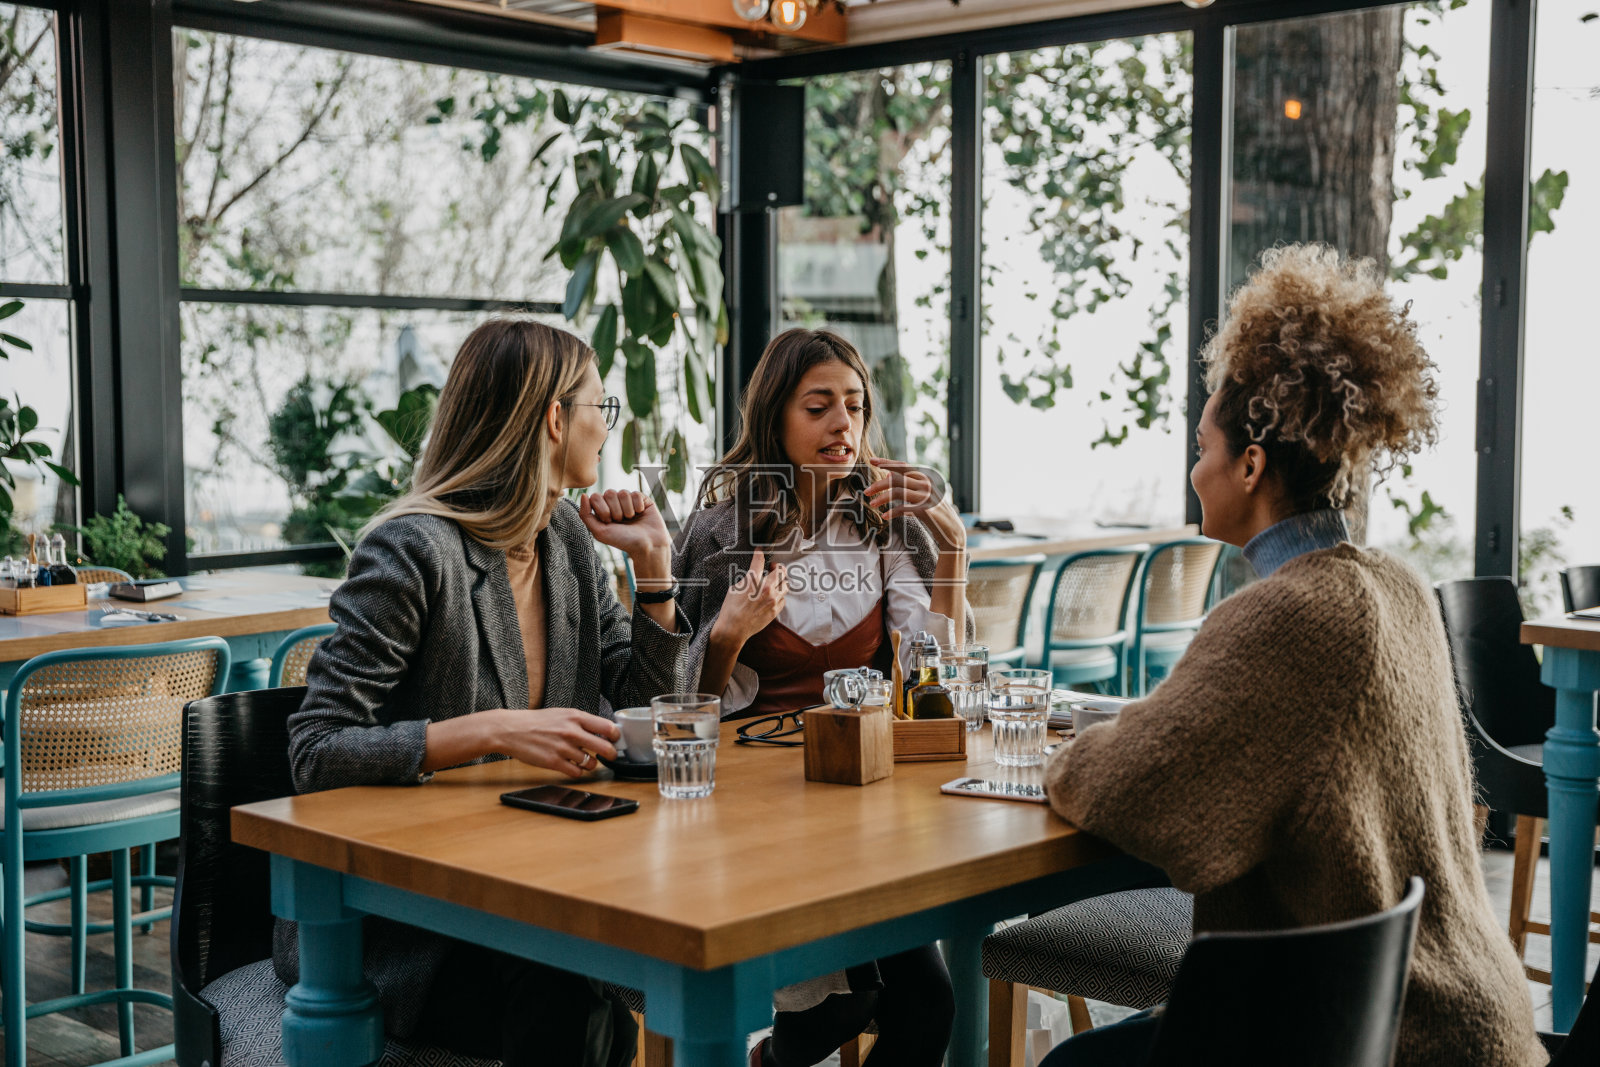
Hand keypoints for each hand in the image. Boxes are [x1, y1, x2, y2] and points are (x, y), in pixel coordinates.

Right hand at [488, 707, 619, 777]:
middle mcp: (571, 732)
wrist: (511, 729)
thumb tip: (602, 730)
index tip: (616, 740)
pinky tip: (574, 767)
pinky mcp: (554, 762)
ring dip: (592, 764)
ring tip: (587, 761)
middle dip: (610, 754)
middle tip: (609, 756)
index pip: (607, 727)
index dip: (615, 736)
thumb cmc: (536, 722)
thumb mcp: (561, 714)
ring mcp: (563, 748)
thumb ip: (581, 721)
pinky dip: (578, 772)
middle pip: (604, 748)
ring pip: (591, 763)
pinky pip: (576, 772)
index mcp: (575, 717)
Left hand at [578, 490, 670, 560]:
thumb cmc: (622, 541)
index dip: (602, 510)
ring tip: (631, 519)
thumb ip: (585, 515)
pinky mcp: (642, 499)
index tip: (609, 522)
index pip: (595, 497)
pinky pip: (636, 494)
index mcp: (603, 509)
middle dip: (615, 511)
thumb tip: (583, 495)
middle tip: (621, 522)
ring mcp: (628, 500)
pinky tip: (640, 514)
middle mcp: (615, 503)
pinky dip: (638, 506)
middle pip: (609, 493)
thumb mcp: (599, 532)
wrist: (647, 545)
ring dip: (627, 510)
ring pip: (623, 493)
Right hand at [712, 549, 786, 644]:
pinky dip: (780, 596)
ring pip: (785, 585)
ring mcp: (773, 600)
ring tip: (774, 583)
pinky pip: (783, 599)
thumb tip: (753, 577)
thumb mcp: (735, 588)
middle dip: (777, 567)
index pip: (759, 561)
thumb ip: (747, 580)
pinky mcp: (775, 610)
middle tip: (772, 568)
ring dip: (781, 582)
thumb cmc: (730, 609)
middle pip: (781, 572)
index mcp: (753, 580)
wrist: (734, 628)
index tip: (760, 551)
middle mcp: (766, 588)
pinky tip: (773, 597)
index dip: (760, 553)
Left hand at [864, 459, 965, 551]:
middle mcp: (925, 484)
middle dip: (878, 484)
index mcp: (924, 478)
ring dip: (882, 498)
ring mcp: (926, 496)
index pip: (902, 466)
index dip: (886, 462)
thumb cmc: (934, 511)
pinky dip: (892, 512)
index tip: (871, 460)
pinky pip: (903, 508)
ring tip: (872, 504)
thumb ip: (906, 483)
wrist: (951, 529)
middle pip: (896, 478)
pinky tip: (885, 516)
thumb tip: (888, 474)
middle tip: (865, 492)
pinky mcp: (925, 510)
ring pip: (897, 491)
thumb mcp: (921, 494)